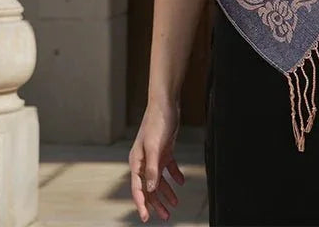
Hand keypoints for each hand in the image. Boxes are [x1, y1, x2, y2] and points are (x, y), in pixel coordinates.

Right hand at [129, 100, 185, 221]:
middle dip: (156, 203)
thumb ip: (152, 168)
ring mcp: (154, 155)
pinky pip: (168, 167)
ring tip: (175, 204)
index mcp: (137, 161)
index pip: (138, 188)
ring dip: (166, 192)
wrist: (166, 103)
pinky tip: (181, 182)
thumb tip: (151, 189)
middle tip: (165, 216)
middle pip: (149, 187)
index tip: (146, 218)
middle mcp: (144, 160)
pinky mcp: (164, 150)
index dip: (142, 204)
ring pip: (159, 180)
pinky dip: (174, 175)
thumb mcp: (155, 146)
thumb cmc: (157, 122)